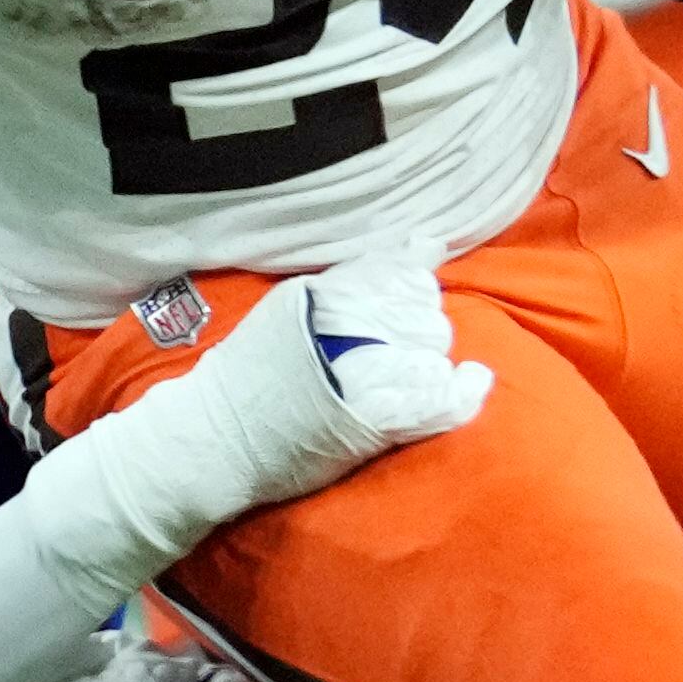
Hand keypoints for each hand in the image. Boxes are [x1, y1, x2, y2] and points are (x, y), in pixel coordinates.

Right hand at [176, 247, 495, 503]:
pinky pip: (437, 398)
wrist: (213, 440)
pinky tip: (469, 384)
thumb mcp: (296, 305)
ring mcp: (361, 368)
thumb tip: (431, 241)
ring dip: (429, 365)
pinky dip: (460, 394)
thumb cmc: (251, 377)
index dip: (414, 296)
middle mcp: (345, 321)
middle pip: (424, 313)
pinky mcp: (372, 418)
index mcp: (324, 292)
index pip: (405, 275)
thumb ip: (364, 272)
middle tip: (392, 358)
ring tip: (403, 383)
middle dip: (421, 333)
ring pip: (432, 351)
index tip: (399, 319)